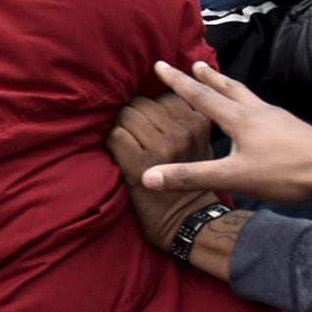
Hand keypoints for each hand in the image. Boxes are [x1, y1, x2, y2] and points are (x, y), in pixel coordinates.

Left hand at [106, 92, 216, 253]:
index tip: (151, 123)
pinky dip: (112, 143)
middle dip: (133, 116)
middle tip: (136, 137)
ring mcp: (161, 148)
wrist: (188, 219)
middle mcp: (182, 132)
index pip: (163, 95)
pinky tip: (121, 156)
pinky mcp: (139, 164)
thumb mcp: (199, 142)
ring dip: (121, 128)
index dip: (152, 108)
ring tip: (130, 145)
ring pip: (126, 116)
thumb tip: (156, 91)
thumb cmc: (190, 178)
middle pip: (141, 103)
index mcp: (197, 123)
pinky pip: (115, 135)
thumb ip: (183, 117)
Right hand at [139, 62, 311, 207]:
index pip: (201, 96)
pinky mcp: (293, 129)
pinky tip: (255, 116)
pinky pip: (263, 109)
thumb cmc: (287, 173)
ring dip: (230, 87)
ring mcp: (279, 119)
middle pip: (228, 88)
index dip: (178, 81)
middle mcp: (258, 112)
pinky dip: (249, 104)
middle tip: (195, 63)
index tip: (161, 63)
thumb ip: (192, 176)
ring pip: (248, 96)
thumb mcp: (235, 178)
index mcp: (240, 119)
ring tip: (222, 82)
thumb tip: (148, 176)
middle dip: (208, 77)